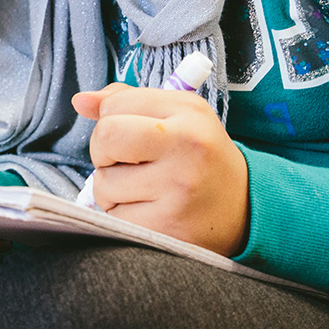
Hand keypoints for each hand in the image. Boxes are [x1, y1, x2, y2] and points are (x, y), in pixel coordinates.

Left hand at [71, 83, 250, 256]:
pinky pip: (114, 217)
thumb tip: (81, 101)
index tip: (132, 134)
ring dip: (114, 189)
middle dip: (104, 152)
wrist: (247, 209)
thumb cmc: (201, 157)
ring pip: (104, 183)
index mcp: (188, 114)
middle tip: (129, 161)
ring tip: (146, 189)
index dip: (112, 119)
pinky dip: (123, 216)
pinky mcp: (166, 227)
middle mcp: (186, 148)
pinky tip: (150, 211)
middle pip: (104, 139)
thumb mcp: (178, 116)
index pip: (115, 104)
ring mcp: (177, 190)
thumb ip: (128, 101)